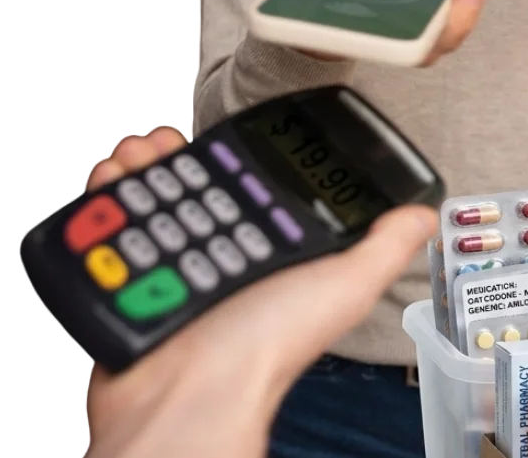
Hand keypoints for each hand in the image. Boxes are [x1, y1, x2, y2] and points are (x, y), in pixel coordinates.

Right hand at [84, 127, 436, 457]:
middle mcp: (212, 249)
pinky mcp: (120, 272)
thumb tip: (423, 214)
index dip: (231, 150)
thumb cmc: (268, 346)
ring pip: (145, 190)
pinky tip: (113, 180)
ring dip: (138, 161)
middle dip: (174, 149)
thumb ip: (382, 246)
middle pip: (187, 178)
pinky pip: (106, 220)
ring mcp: (164, 260)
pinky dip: (104, 191)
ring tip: (140, 155)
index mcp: (263, 246)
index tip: (220, 133)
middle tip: (166, 142)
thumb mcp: (343, 286)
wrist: (189, 393)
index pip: (244, 180)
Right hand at [267, 0, 488, 66]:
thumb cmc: (306, 6)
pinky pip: (449, 14)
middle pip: (438, 45)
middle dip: (462, 13)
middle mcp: (393, 46)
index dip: (427, 38)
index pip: (405, 53)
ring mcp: (409, 34)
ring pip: (449, 31)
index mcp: (366, 44)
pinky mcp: (419, 19)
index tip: (441, 11)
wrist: (308, 20)